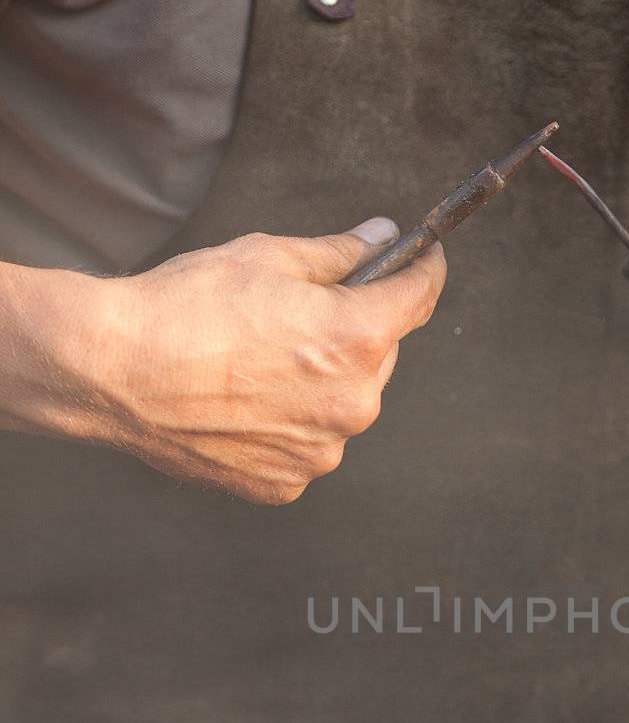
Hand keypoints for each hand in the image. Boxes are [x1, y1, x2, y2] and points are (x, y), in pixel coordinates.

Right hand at [70, 218, 444, 503]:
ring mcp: (320, 451)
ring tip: (258, 363)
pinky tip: (243, 403)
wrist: (112, 371)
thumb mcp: (267, 258)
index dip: (421, 269)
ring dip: (321, 383)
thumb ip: (338, 254)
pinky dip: (288, 426)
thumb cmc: (183, 308)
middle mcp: (352, 403)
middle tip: (301, 315)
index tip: (422, 257)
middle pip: (380, 356)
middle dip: (355, 332)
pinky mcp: (285, 483)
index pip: (418, 297)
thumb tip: (380, 238)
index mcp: (356, 339)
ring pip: (342, 406)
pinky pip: (305, 446)